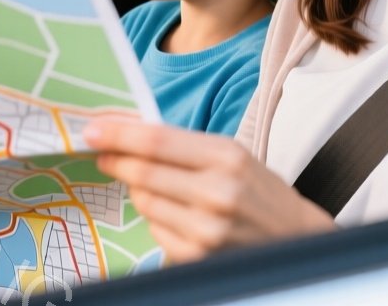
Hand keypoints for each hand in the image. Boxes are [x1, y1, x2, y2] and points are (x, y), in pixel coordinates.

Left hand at [85, 117, 333, 262]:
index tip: (91, 130)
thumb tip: (126, 133)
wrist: (296, 238)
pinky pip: (155, 230)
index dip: (118, 135)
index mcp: (227, 157)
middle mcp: (218, 193)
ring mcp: (207, 230)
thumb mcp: (231, 155)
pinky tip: (177, 214)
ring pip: (144, 201)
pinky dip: (157, 219)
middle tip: (101, 153)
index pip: (157, 141)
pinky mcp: (198, 257)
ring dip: (140, 191)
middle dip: (116, 160)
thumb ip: (183, 146)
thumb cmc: (259, 190)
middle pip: (143, 173)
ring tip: (159, 186)